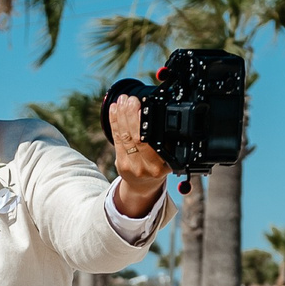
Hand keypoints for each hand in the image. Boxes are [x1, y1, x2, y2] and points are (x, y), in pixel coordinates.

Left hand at [107, 94, 172, 213]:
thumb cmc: (160, 165)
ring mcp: (134, 167)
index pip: (154, 141)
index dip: (145, 124)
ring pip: (126, 138)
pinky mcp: (121, 164)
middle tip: (130, 100)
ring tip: (123, 100)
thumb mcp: (169, 154)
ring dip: (122, 116)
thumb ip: (166, 138)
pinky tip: (114, 109)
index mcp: (165, 164)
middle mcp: (149, 167)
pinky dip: (115, 122)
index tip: (142, 106)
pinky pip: (117, 140)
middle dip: (132, 116)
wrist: (145, 186)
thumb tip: (157, 110)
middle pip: (137, 138)